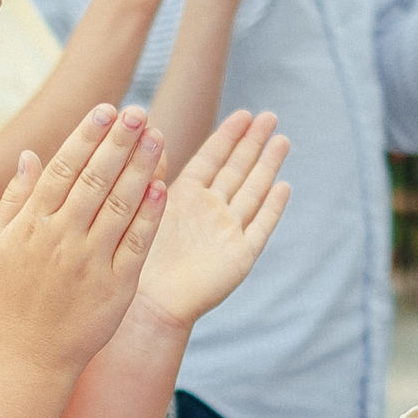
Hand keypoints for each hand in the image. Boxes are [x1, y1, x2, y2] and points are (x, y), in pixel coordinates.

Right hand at [0, 104, 167, 375]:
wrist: (29, 354)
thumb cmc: (13, 296)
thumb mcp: (1, 244)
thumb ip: (17, 197)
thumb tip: (32, 153)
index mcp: (32, 224)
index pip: (63, 169)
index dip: (87, 137)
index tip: (107, 110)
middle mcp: (61, 239)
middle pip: (95, 180)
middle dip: (119, 142)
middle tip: (140, 112)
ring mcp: (90, 262)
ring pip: (120, 205)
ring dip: (141, 168)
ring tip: (158, 137)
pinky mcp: (115, 286)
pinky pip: (137, 243)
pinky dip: (150, 214)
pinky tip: (162, 186)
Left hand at [132, 110, 292, 327]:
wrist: (147, 304)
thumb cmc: (134, 260)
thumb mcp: (140, 208)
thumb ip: (150, 173)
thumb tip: (150, 132)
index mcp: (184, 199)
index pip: (211, 160)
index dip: (227, 137)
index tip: (244, 113)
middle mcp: (208, 212)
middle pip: (237, 171)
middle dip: (253, 143)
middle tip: (270, 116)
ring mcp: (226, 233)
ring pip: (252, 192)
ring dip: (268, 167)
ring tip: (282, 140)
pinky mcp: (239, 257)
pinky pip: (260, 227)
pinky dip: (272, 207)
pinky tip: (284, 187)